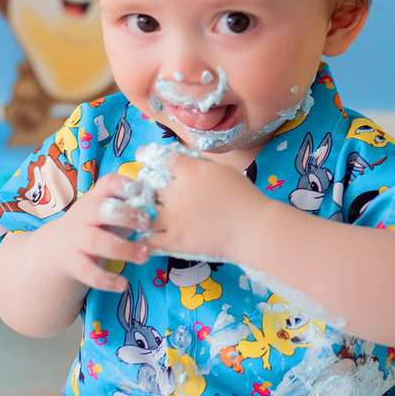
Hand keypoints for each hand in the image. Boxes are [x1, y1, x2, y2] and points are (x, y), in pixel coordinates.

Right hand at [40, 173, 151, 292]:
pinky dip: (105, 279)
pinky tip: (123, 284)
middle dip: (125, 215)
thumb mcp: (111, 209)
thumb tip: (166, 205)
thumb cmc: (99, 224)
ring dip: (123, 248)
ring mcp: (77, 239)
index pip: (108, 183)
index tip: (144, 194)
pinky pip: (87, 272)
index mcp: (97, 197)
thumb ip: (132, 206)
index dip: (125, 186)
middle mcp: (84, 215)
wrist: (60, 247)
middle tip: (148, 224)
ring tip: (145, 255)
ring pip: (96, 241)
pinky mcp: (74, 262)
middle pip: (100, 209)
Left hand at [142, 151, 268, 261]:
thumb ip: (198, 165)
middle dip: (146, 182)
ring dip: (142, 209)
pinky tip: (150, 232)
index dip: (148, 155)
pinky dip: (146, 235)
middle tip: (149, 186)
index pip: (158, 157)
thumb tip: (181, 163)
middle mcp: (177, 192)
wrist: (253, 229)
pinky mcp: (174, 241)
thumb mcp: (222, 170)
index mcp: (190, 171)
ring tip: (145, 211)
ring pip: (142, 210)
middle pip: (147, 182)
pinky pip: (148, 237)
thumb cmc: (243, 197)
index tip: (143, 156)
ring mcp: (173, 218)